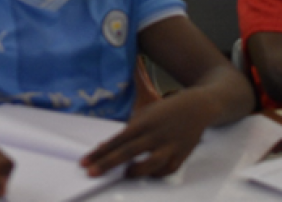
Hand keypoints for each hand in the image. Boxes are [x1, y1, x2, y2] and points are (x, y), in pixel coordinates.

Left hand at [80, 92, 214, 177]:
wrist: (197, 106)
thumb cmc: (164, 111)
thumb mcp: (144, 115)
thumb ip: (128, 132)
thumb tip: (107, 148)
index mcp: (143, 122)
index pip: (117, 140)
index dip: (100, 152)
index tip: (85, 162)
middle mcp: (155, 134)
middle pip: (128, 151)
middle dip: (107, 163)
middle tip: (91, 172)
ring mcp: (170, 145)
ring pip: (151, 163)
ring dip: (135, 171)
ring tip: (124, 174)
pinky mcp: (182, 155)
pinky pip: (167, 170)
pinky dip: (155, 174)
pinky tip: (145, 174)